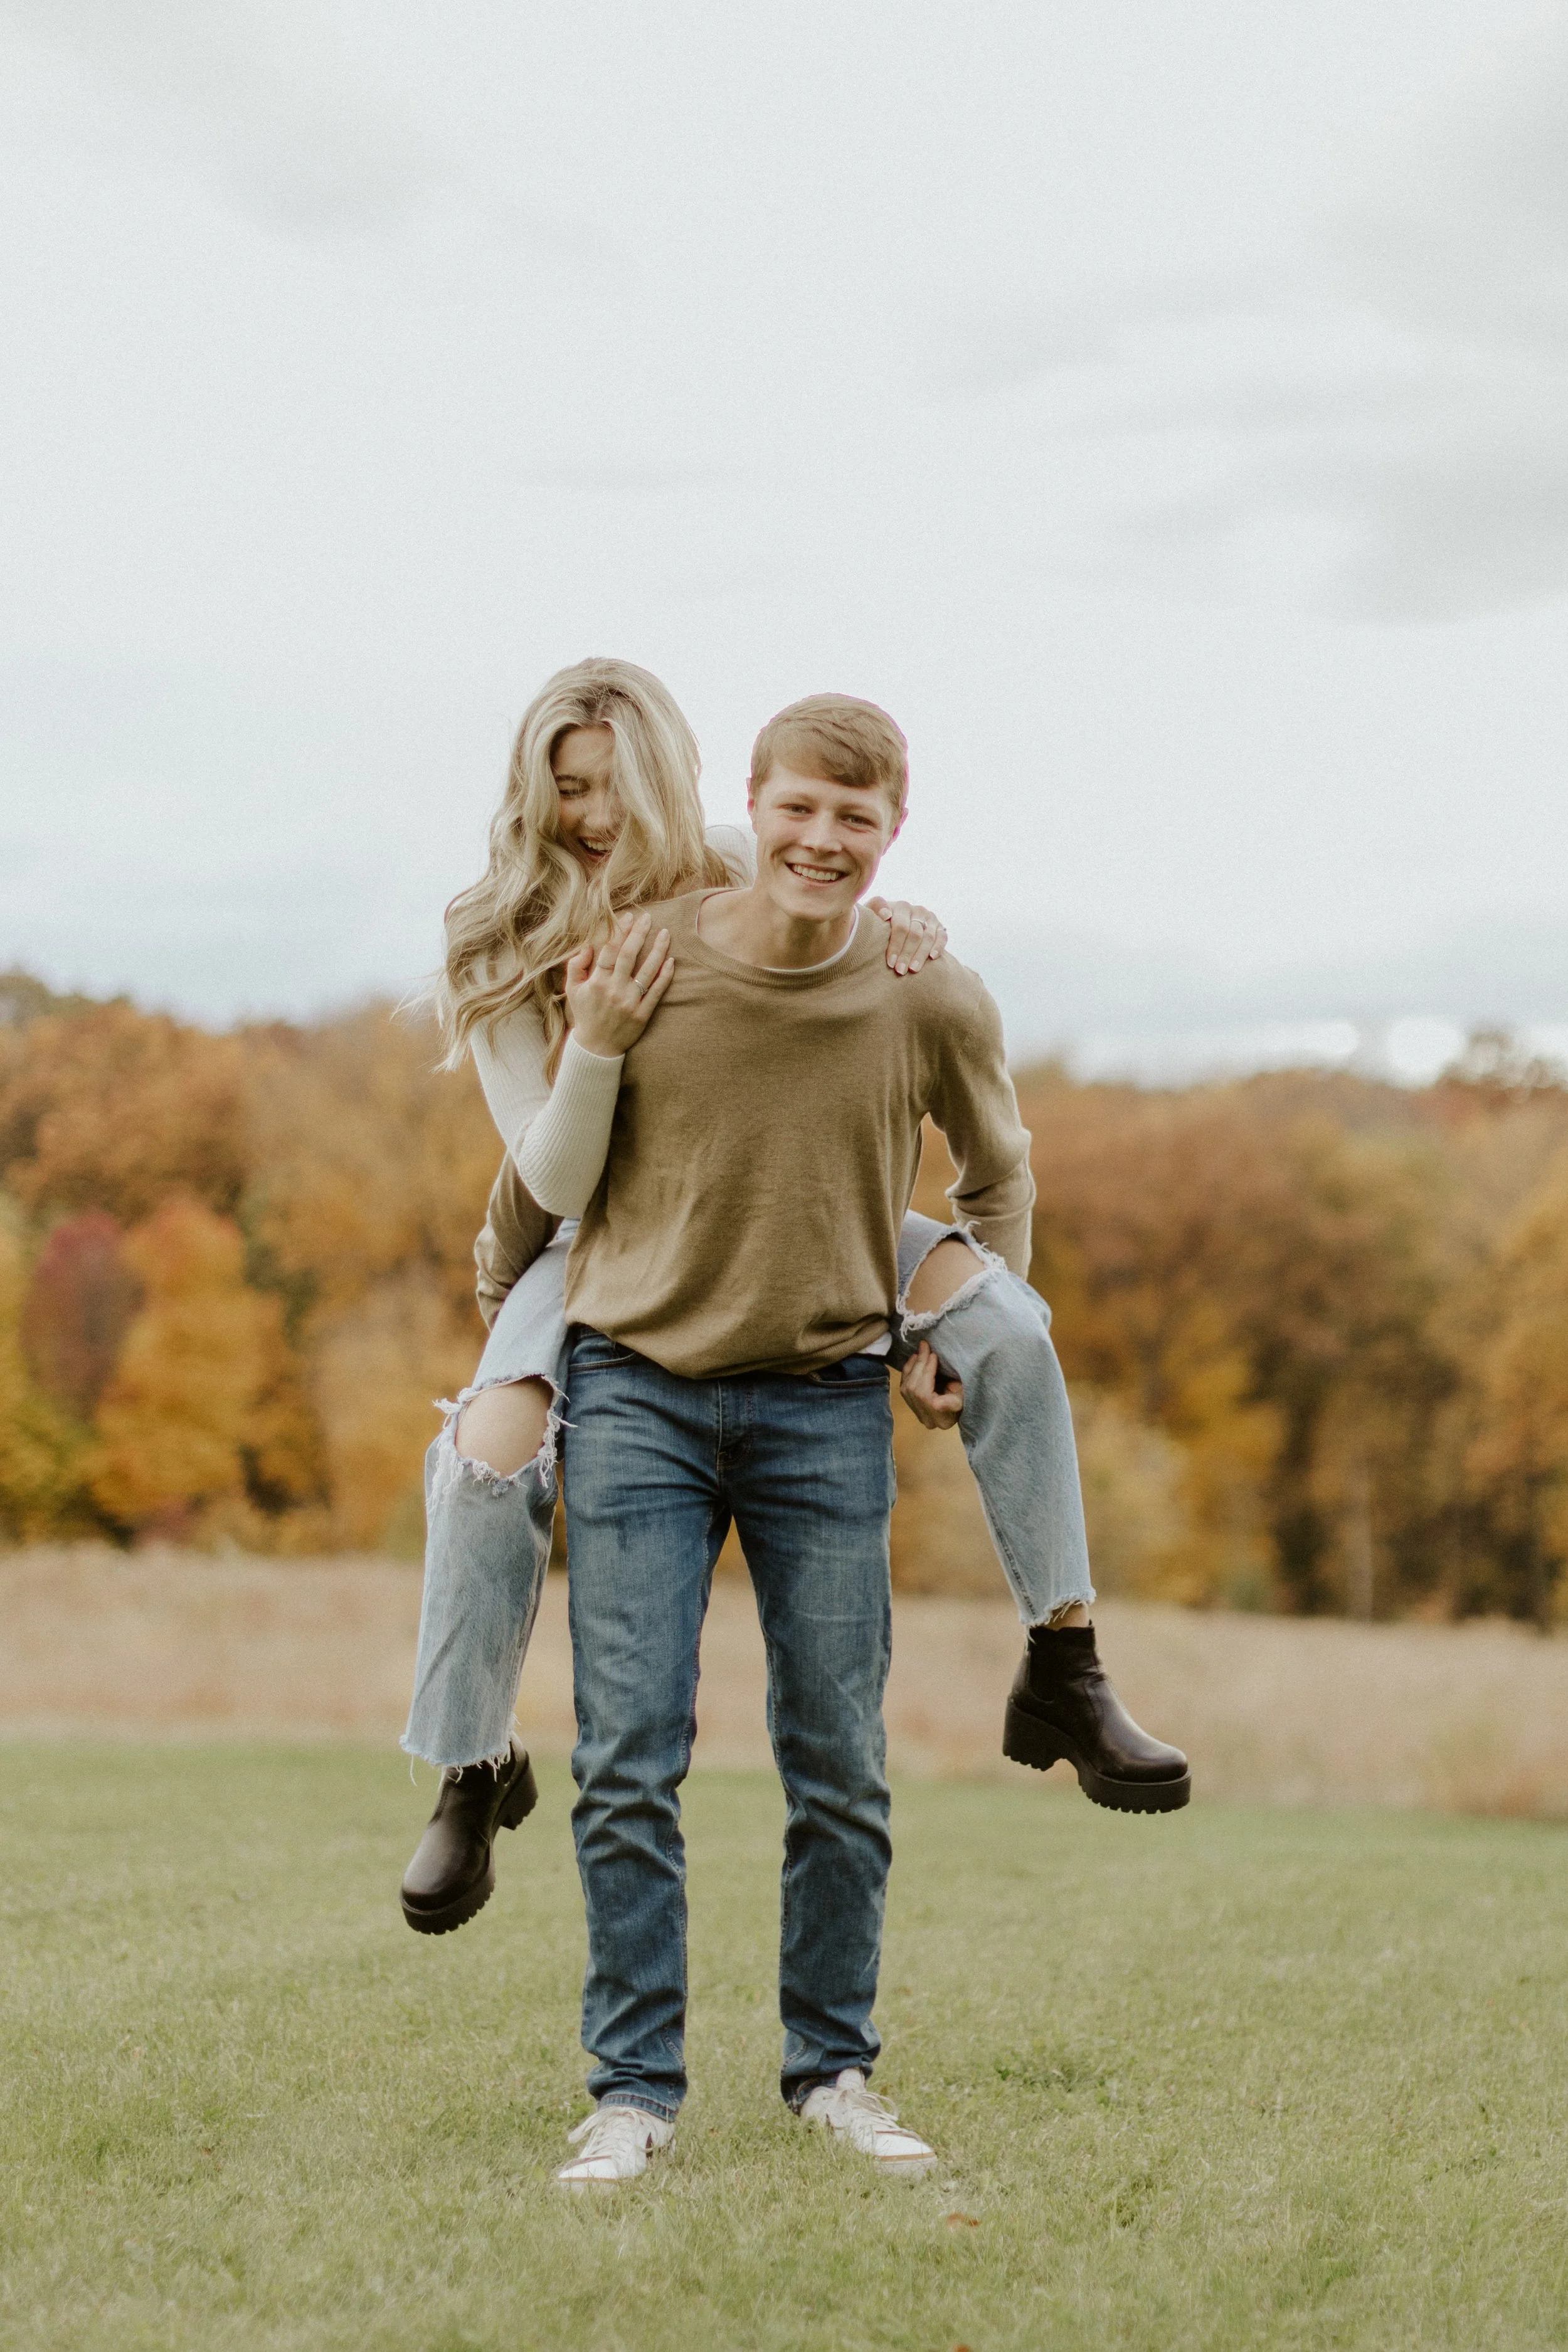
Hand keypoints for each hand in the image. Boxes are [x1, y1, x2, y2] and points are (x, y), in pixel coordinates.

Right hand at [563, 911, 673, 1056]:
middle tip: (648, 918)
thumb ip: (576, 966)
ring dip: (658, 950)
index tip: (629, 916)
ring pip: (647, 971)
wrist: (596, 1047)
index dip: (620, 931)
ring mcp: (630, 1002)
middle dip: (639, 933)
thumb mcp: (573, 990)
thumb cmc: (585, 1014)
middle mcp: (614, 990)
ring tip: (666, 934)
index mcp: (597, 982)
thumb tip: (587, 945)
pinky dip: (665, 976)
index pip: (610, 950)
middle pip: (630, 955)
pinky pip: (656, 991)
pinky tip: (671, 961)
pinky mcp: (642, 1014)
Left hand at [867, 898, 946, 975]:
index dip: (896, 946)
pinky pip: (942, 937)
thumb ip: (875, 908)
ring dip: (921, 955)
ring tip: (913, 970)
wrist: (892, 924)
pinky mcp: (939, 927)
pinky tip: (932, 958)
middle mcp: (917, 910)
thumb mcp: (872, 914)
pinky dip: (938, 947)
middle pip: (915, 934)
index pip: (901, 927)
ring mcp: (930, 918)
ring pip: (928, 937)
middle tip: (900, 971)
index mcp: (901, 907)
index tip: (890, 963)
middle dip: (907, 954)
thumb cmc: (878, 923)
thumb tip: (886, 915)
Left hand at [899, 1341, 963, 1429]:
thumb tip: (935, 1403)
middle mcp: (925, 1419)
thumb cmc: (967, 1397)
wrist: (962, 1402)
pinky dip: (907, 1371)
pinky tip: (913, 1359)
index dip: (926, 1373)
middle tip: (925, 1347)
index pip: (924, 1395)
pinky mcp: (911, 1405)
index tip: (934, 1356)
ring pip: (906, 1387)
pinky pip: (904, 1387)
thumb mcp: (964, 1398)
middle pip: (913, 1389)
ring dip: (912, 1366)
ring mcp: (917, 1413)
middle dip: (919, 1365)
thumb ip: (951, 1402)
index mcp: (940, 1419)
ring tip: (920, 1351)